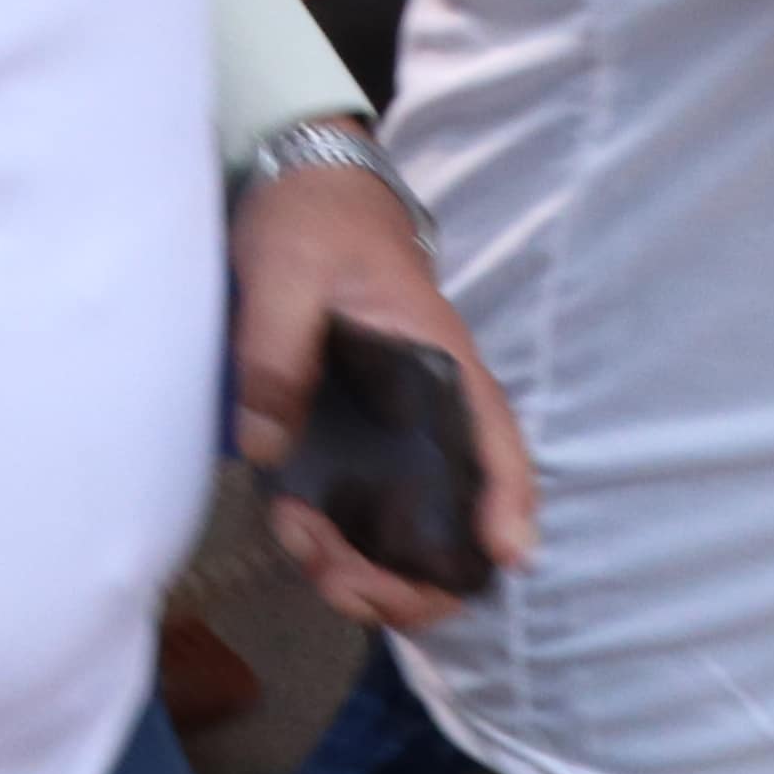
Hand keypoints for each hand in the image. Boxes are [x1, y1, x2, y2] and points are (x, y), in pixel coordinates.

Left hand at [227, 153, 535, 630]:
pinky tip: (291, 529)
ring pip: (410, 533)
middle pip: (458, 519)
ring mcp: (394, 436)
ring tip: (303, 550)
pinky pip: (362, 514)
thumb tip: (266, 448)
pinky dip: (337, 544)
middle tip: (341, 579)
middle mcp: (431, 415)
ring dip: (369, 570)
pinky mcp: (351, 443)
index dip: (508, 505)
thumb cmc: (312, 226)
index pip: (497, 445)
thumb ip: (274, 351)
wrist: (300, 194)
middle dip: (413, 576)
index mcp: (441, 367)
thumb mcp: (285, 271)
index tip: (503, 557)